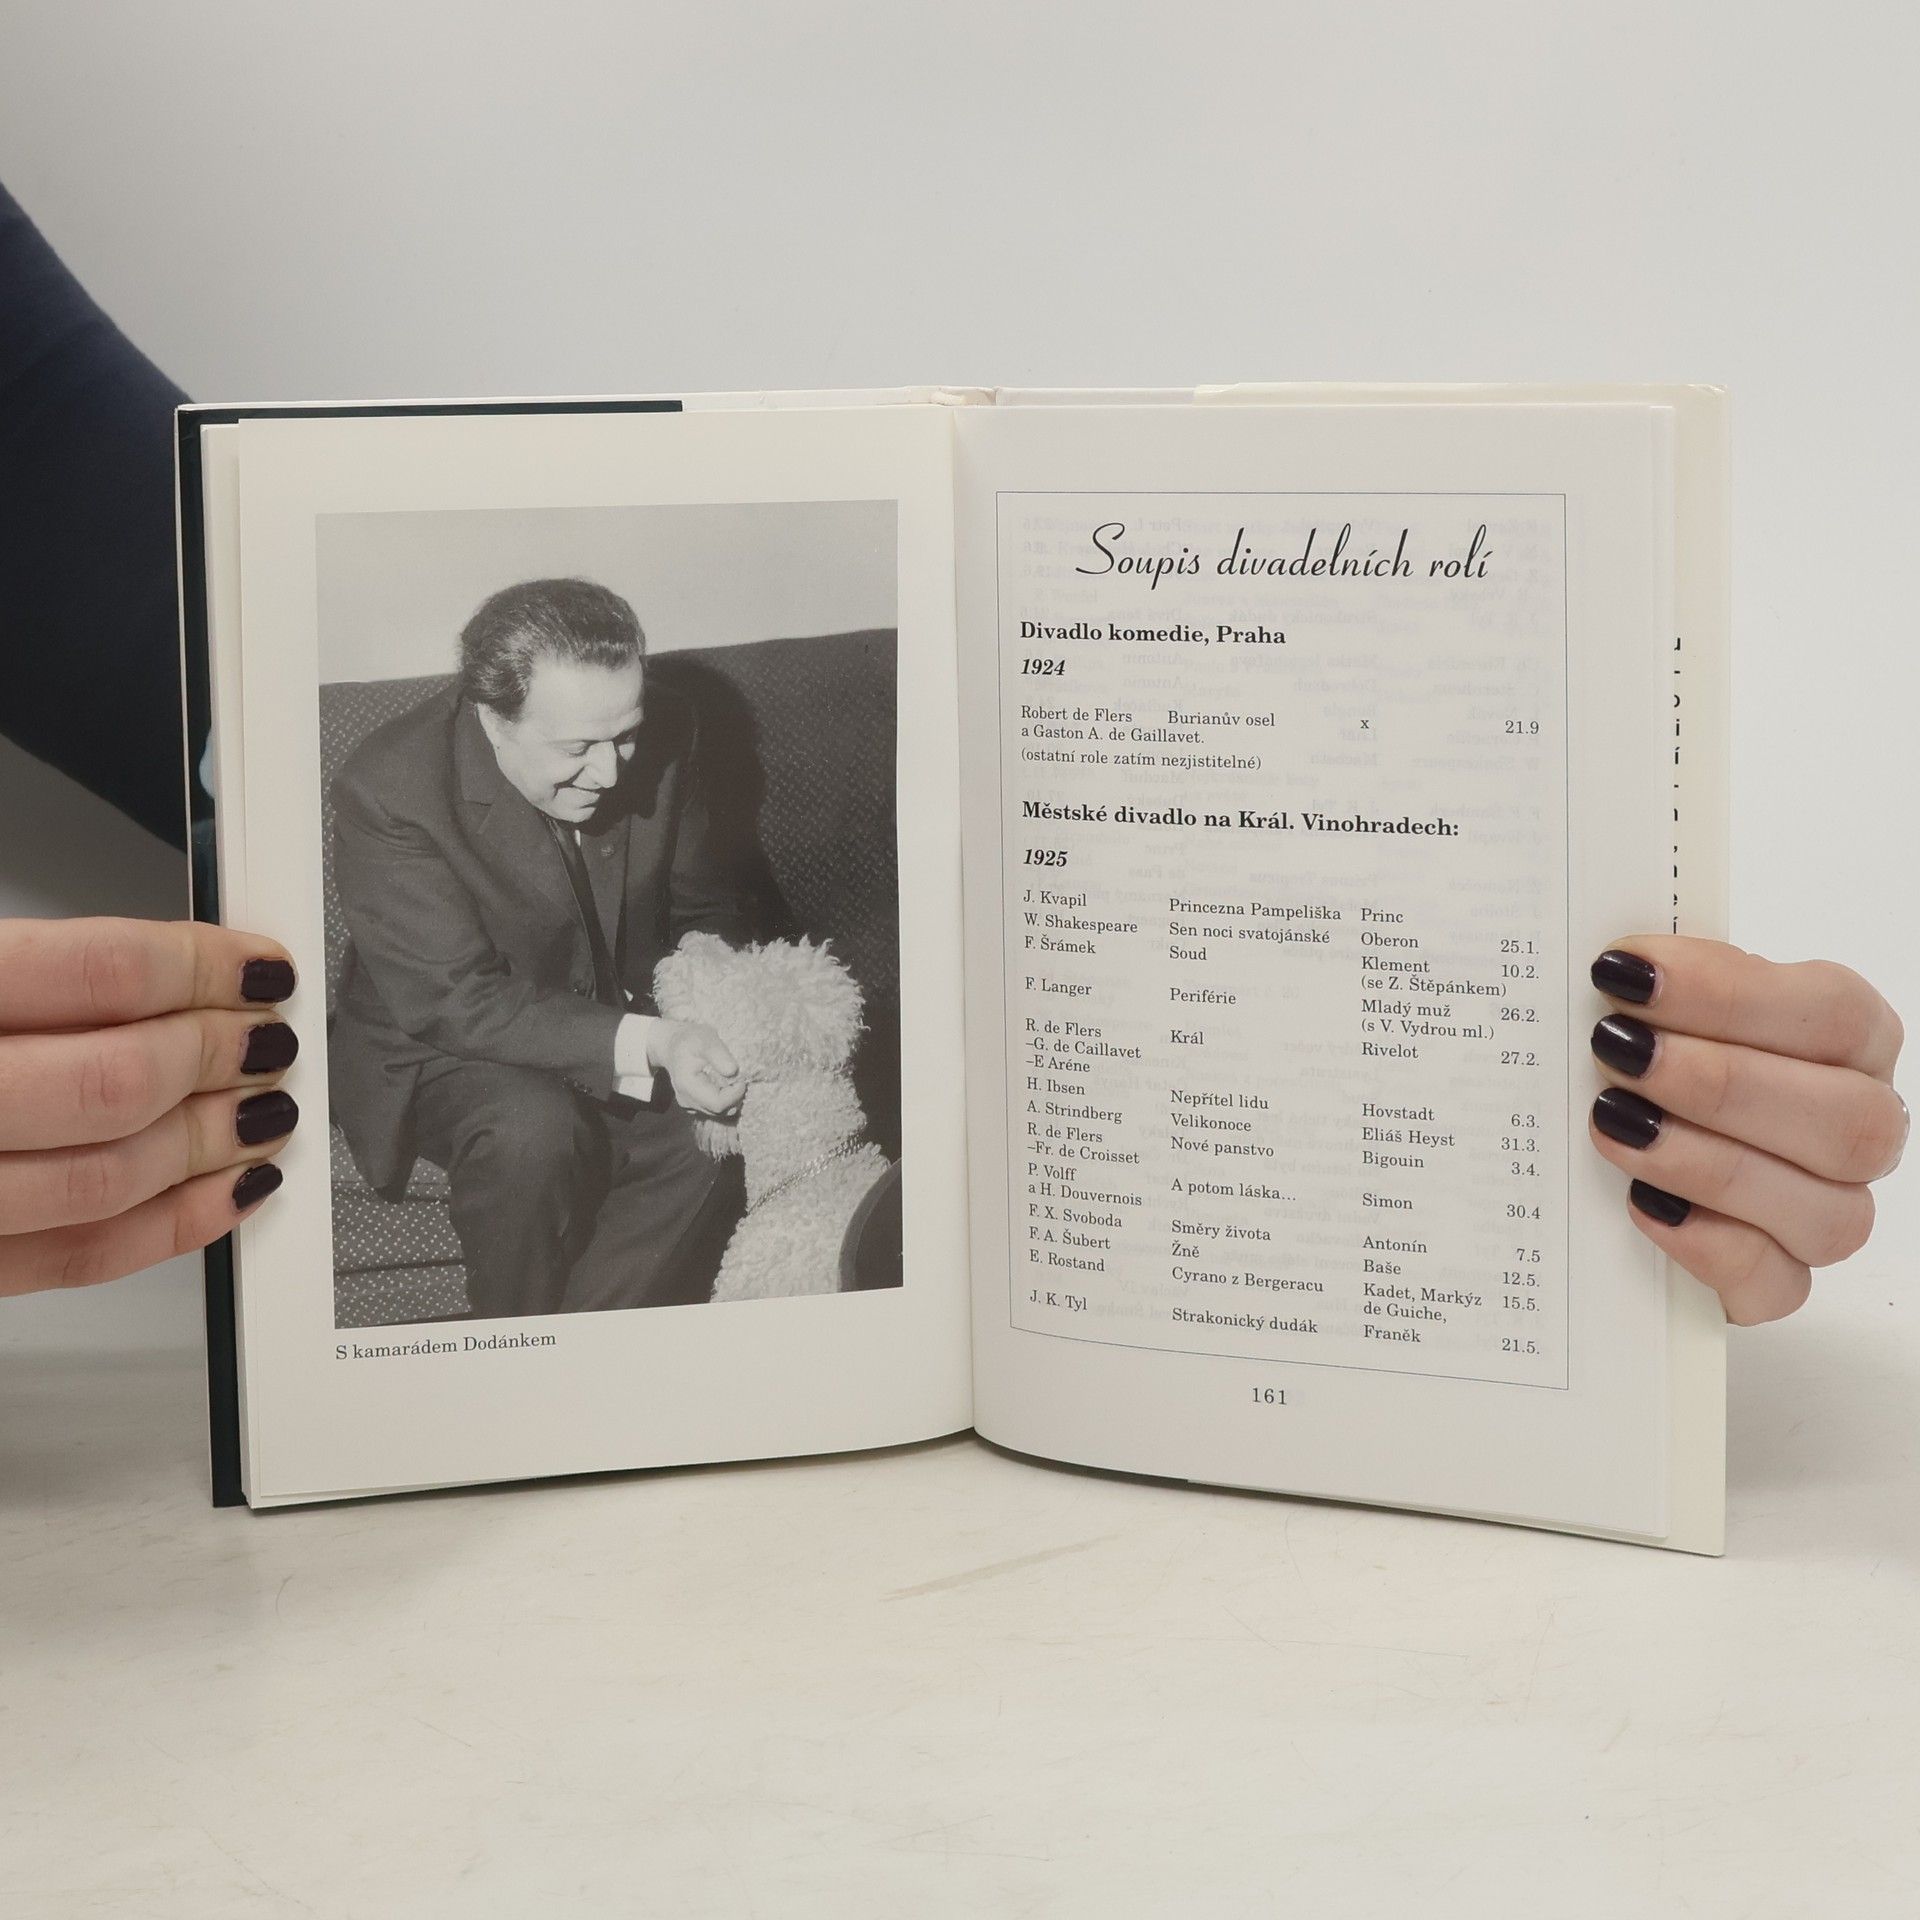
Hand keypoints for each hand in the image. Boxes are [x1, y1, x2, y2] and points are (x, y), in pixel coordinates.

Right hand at [0, 918, 300, 1295]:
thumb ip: (33, 970)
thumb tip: (173, 969)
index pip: (100, 972)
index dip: (206, 967)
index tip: (259, 967)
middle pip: (119, 1079)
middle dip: (221, 1055)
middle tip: (269, 1036)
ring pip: (111, 1175)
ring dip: (215, 1141)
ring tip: (263, 1106)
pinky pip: (78, 1259)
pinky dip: (175, 1226)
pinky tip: (227, 1189)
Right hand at [646, 1017, 744, 1118]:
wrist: (674, 1045)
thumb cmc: (691, 1040)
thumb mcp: (705, 1039)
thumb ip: (718, 1055)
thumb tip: (733, 1071)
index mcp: (687, 1086)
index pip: (717, 1103)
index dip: (734, 1094)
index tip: (742, 1078)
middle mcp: (687, 1100)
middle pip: (719, 1110)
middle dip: (734, 1096)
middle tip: (738, 1076)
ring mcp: (690, 1105)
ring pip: (719, 1111)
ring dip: (731, 1097)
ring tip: (730, 1078)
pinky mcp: (696, 1105)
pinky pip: (715, 1109)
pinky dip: (725, 1099)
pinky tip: (724, 1083)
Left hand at [1587, 935, 1905, 1323]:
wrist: (1613, 1164)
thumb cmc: (1651, 1056)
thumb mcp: (1659, 1003)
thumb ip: (1656, 979)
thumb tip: (1615, 961)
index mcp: (1846, 1040)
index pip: (1832, 1010)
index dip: (1730, 991)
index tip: (1628, 974)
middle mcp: (1855, 1129)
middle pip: (1847, 1119)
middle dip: (1723, 1083)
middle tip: (1620, 1053)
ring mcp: (1826, 1212)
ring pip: (1827, 1212)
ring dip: (1709, 1164)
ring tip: (1613, 1125)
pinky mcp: (1776, 1281)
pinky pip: (1776, 1285)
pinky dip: (1707, 1245)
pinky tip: (1642, 1205)